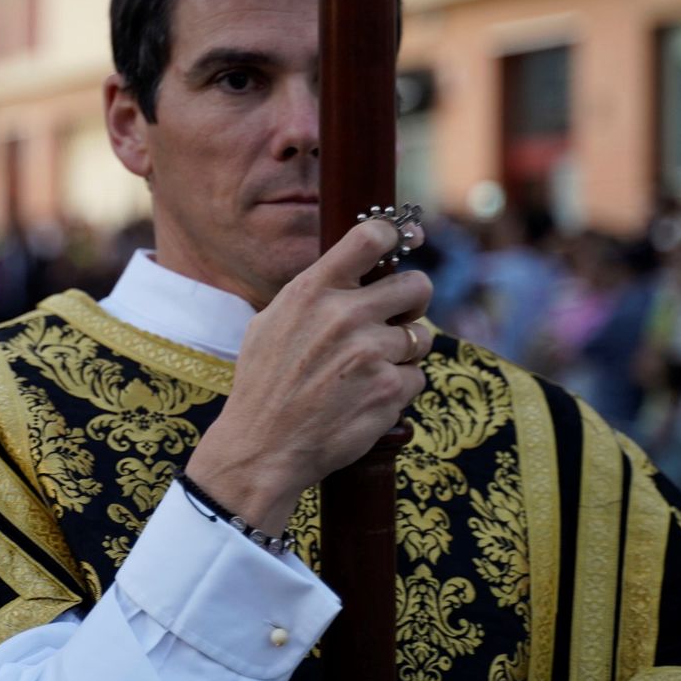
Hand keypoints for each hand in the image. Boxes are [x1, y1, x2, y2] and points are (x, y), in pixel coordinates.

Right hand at [183, 218, 432, 530]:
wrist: (262, 446)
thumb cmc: (264, 383)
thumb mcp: (271, 322)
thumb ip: (313, 293)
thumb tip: (354, 271)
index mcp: (312, 290)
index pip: (370, 238)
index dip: (395, 235)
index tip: (405, 239)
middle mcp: (345, 315)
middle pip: (417, 285)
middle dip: (412, 303)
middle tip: (398, 317)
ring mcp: (371, 353)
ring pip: (419, 338)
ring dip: (401, 354)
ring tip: (364, 372)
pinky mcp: (389, 389)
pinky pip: (415, 378)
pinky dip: (397, 389)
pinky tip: (365, 398)